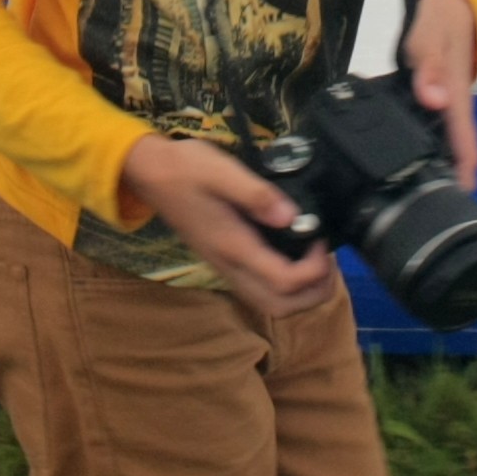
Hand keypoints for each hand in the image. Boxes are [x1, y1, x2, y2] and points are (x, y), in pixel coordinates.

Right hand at [117, 135, 340, 316]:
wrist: (150, 174)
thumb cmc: (186, 169)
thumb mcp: (222, 170)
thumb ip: (257, 194)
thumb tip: (292, 217)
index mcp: (234, 246)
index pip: (285, 281)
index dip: (315, 269)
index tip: (321, 240)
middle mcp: (230, 266)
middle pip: (281, 306)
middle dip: (315, 292)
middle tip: (326, 258)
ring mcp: (226, 268)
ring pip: (271, 304)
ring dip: (302, 293)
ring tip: (316, 260)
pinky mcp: (224, 262)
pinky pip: (261, 290)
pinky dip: (286, 286)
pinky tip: (294, 256)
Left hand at [400, 0, 476, 187]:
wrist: (451, 3)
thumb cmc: (439, 21)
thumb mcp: (427, 38)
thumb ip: (428, 68)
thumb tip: (434, 101)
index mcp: (455, 96)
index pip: (463, 142)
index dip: (463, 171)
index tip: (459, 199)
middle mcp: (455, 104)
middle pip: (457, 149)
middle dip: (451, 177)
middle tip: (434, 209)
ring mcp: (449, 102)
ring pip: (448, 140)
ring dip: (441, 163)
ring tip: (422, 193)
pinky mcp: (440, 98)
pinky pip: (437, 127)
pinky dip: (429, 144)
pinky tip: (409, 156)